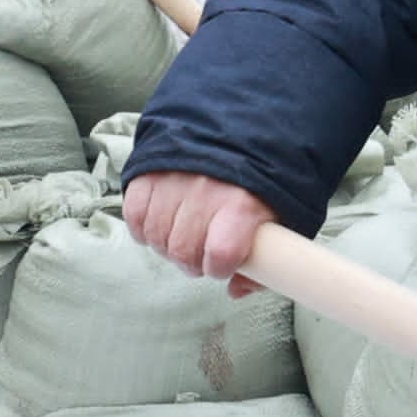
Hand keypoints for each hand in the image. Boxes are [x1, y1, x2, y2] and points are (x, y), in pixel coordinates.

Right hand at [123, 171, 276, 299]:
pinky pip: (135, 216)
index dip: (219, 267)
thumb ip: (266, 256)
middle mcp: (204, 191)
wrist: (234, 127)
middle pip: (183, 251)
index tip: (222, 265)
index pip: (221, 254)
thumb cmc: (257, 176)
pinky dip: (144, 228)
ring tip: (183, 236)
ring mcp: (172, 181)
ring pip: (156, 237)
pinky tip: (161, 224)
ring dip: (167, 246)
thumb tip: (237, 290)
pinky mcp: (146, 174)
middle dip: (192, 262)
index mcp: (242, 203)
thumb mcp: (280, 212)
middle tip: (201, 254)